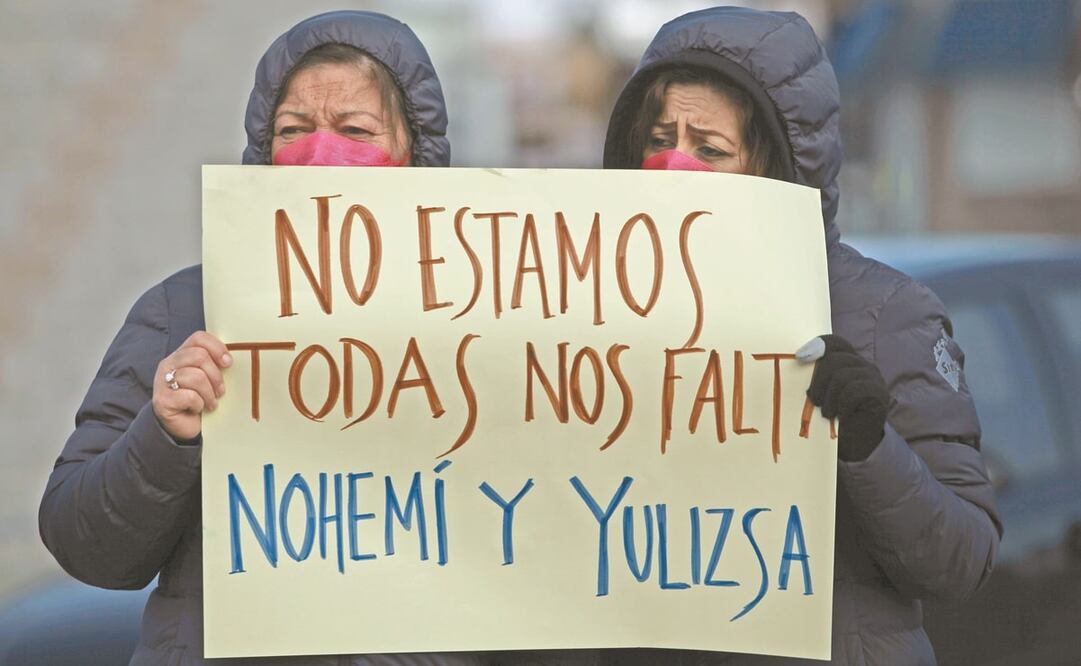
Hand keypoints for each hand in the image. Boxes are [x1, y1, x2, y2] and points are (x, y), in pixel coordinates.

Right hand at [152, 331, 231, 441]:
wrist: (182, 426)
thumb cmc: (199, 399)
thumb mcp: (208, 378)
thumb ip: (214, 365)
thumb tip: (230, 359)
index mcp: (180, 355)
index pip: (198, 338)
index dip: (217, 348)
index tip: (228, 363)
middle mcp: (168, 365)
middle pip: (199, 356)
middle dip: (216, 375)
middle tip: (220, 391)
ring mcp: (162, 382)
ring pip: (195, 376)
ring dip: (209, 393)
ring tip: (211, 402)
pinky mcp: (162, 400)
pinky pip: (189, 396)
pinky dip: (199, 404)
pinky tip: (198, 409)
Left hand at [796, 334, 888, 460]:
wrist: (857, 442)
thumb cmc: (835, 416)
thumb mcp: (823, 392)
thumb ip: (816, 375)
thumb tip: (799, 359)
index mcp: (850, 361)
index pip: (836, 343)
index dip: (817, 345)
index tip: (800, 357)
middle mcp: (864, 366)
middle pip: (834, 359)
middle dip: (818, 381)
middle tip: (814, 401)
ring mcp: (874, 378)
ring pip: (842, 376)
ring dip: (828, 397)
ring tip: (827, 412)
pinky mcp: (879, 393)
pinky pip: (853, 391)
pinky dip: (841, 405)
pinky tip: (840, 415)